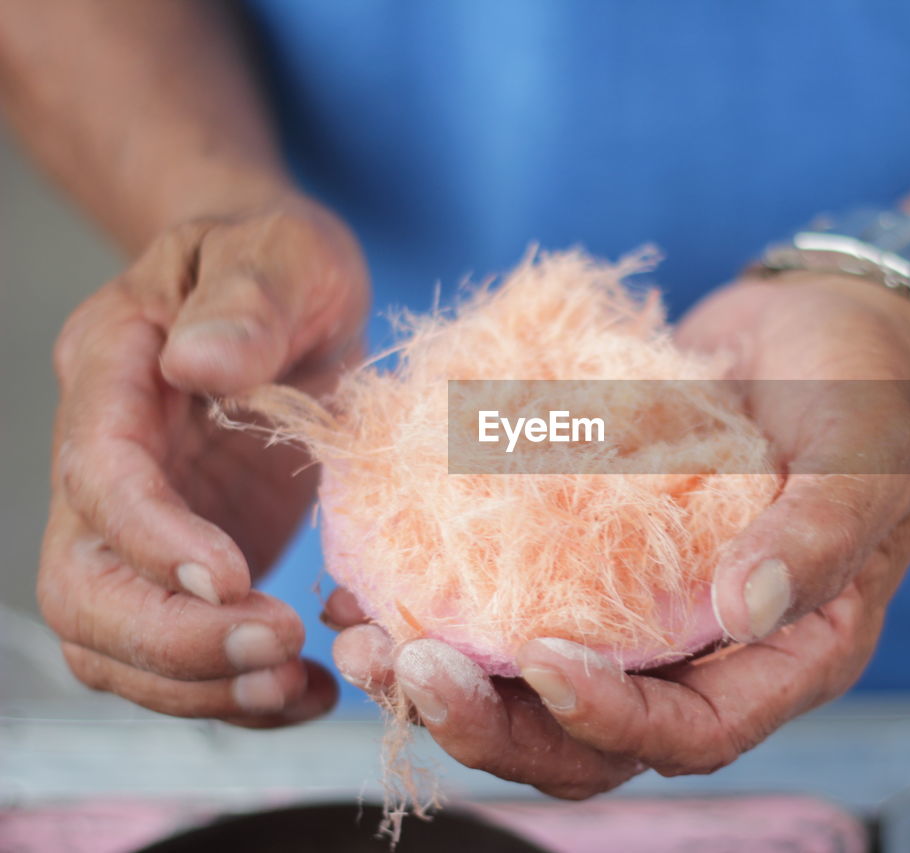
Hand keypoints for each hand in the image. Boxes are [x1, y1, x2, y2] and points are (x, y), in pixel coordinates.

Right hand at [39, 194, 368, 726]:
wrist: (279, 290)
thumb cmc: (278, 262)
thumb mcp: (281, 255)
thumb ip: (247, 303)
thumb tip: (201, 363)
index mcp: (114, 373)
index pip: (97, 474)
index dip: (150, 537)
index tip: (234, 575)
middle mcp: (106, 461)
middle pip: (81, 586)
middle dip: (171, 638)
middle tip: (279, 647)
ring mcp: (139, 524)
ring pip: (113, 642)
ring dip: (198, 686)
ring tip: (295, 688)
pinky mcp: (188, 563)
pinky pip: (179, 654)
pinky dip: (234, 692)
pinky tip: (306, 694)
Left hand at [330, 270, 909, 796]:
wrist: (824, 328)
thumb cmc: (864, 394)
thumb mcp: (863, 458)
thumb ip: (820, 533)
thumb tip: (748, 607)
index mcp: (780, 658)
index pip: (689, 734)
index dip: (608, 719)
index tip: (540, 661)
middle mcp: (700, 654)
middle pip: (586, 739)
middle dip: (493, 724)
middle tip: (408, 667)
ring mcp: (638, 610)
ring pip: (532, 688)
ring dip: (447, 682)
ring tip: (363, 638)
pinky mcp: (589, 555)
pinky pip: (512, 601)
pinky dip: (440, 599)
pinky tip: (372, 575)